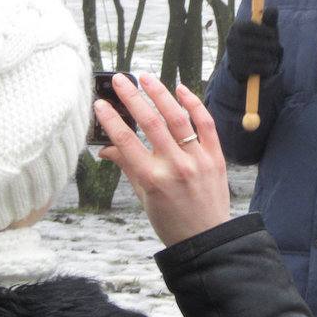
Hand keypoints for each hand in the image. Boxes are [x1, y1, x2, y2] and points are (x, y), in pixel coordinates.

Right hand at [95, 72, 230, 246]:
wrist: (206, 239)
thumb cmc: (170, 220)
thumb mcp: (143, 197)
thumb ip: (127, 167)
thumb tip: (105, 149)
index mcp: (152, 179)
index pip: (126, 141)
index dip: (110, 119)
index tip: (100, 103)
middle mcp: (175, 166)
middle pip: (149, 123)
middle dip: (132, 97)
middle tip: (120, 81)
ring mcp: (198, 160)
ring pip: (177, 117)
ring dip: (160, 93)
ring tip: (146, 77)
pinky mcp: (216, 156)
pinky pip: (206, 124)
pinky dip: (194, 104)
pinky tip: (180, 89)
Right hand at [225, 6, 281, 82]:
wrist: (247, 62)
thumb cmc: (260, 39)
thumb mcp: (265, 28)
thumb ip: (270, 18)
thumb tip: (274, 9)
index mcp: (236, 27)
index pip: (248, 27)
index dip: (262, 30)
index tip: (273, 33)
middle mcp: (232, 40)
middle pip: (257, 42)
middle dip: (271, 45)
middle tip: (275, 46)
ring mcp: (234, 55)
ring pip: (261, 56)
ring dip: (270, 56)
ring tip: (270, 56)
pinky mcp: (239, 69)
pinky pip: (260, 68)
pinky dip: (268, 67)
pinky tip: (267, 66)